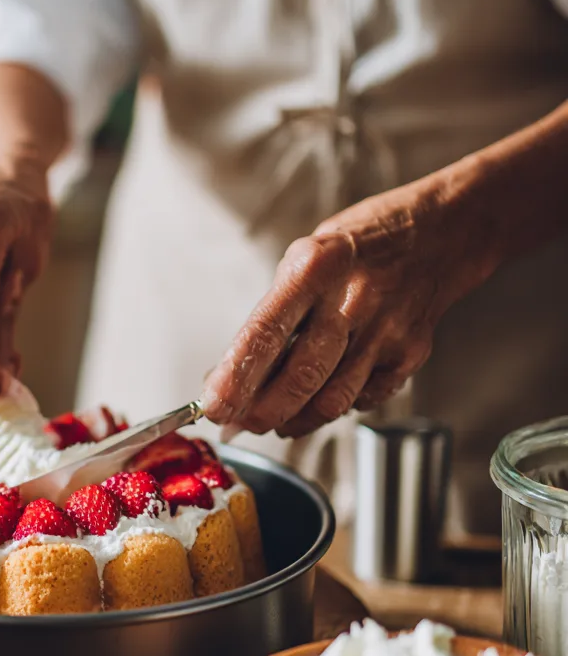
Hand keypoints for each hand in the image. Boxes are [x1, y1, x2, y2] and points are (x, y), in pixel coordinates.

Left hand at [200, 180, 490, 438]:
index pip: (265, 334)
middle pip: (301, 378)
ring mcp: (386, 331)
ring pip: (331, 401)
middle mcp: (353, 300)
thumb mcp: (305, 260)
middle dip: (261, 412)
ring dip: (293, 420)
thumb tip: (228, 377)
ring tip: (272, 417)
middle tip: (238, 423)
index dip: (236, 378)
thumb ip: (272, 316)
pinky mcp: (409, 355)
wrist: (442, 233)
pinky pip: (361, 400)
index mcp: (315, 268)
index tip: (214, 407)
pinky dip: (331, 409)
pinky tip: (319, 396)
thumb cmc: (359, 247)